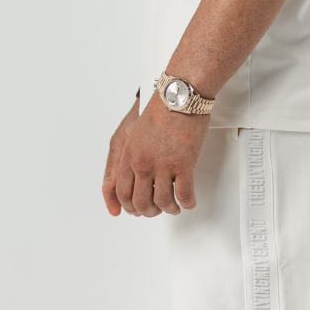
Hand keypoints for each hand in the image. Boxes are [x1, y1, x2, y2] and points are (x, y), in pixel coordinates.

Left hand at [104, 96, 208, 217]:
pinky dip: (187, 203)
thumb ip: (125, 158)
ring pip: (162, 203)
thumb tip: (120, 179)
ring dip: (169, 210)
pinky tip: (189, 202)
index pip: (121, 192)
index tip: (135, 209)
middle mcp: (143, 164)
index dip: (128, 206)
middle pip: (140, 203)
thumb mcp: (132, 134)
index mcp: (129, 156)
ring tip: (175, 207)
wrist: (178, 97)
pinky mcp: (184, 165)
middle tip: (156, 210)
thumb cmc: (158, 110)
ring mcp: (163, 166)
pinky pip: (184, 194)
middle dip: (149, 211)